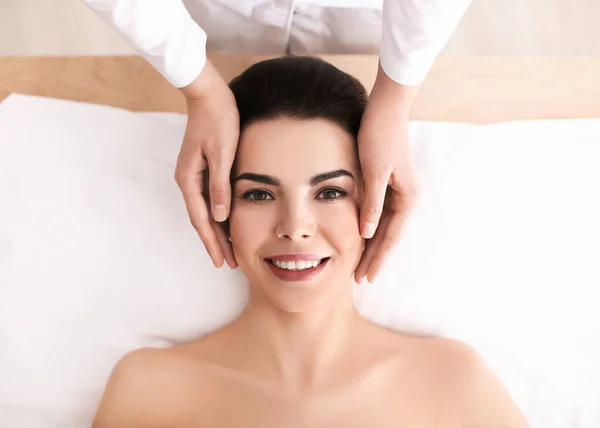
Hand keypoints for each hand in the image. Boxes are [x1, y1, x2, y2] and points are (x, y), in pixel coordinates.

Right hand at [175, 60, 237, 268]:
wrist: (209, 94)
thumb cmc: (218, 120)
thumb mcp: (222, 153)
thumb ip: (219, 185)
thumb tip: (219, 217)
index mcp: (189, 179)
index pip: (201, 219)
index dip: (212, 242)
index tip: (221, 261)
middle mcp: (187, 180)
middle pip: (202, 219)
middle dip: (214, 243)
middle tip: (228, 264)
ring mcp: (193, 175)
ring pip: (205, 211)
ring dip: (216, 231)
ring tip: (228, 250)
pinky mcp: (201, 169)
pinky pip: (208, 199)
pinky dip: (218, 215)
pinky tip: (227, 223)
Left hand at [354, 62, 420, 283]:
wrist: (385, 109)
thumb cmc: (380, 137)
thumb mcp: (373, 172)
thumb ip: (372, 204)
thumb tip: (368, 234)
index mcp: (407, 198)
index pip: (390, 237)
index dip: (378, 259)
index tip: (366, 278)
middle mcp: (406, 198)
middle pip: (388, 236)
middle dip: (374, 258)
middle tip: (359, 280)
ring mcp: (397, 192)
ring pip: (383, 227)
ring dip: (371, 246)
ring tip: (358, 266)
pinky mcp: (388, 184)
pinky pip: (379, 215)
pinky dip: (369, 229)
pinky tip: (359, 239)